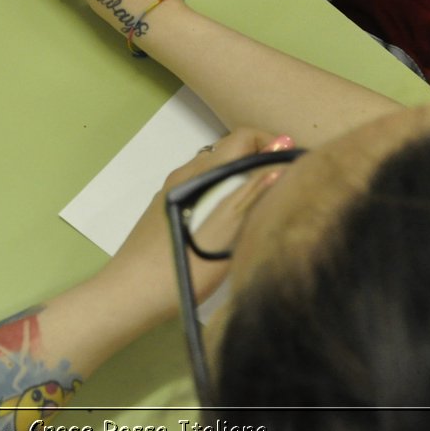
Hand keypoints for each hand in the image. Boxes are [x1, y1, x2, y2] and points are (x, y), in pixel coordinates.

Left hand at [107, 128, 295, 321]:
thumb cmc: (187, 262)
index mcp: (203, 171)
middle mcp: (186, 173)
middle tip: (287, 193)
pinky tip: (234, 226)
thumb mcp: (231, 225)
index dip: (274, 146)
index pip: (245, 137)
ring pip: (218, 174)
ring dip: (245, 182)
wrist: (133, 293)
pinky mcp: (167, 212)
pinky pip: (204, 191)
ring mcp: (173, 192)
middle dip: (262, 164)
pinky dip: (226, 197)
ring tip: (266, 211)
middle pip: (232, 153)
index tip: (296, 170)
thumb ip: (256, 187)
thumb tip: (284, 150)